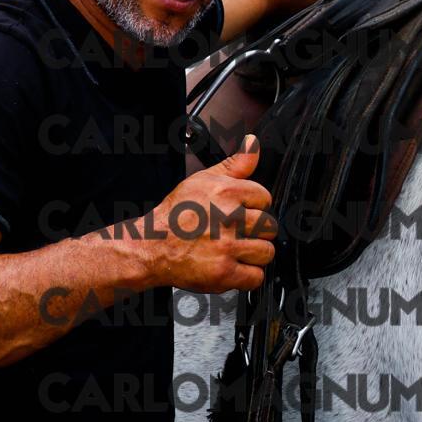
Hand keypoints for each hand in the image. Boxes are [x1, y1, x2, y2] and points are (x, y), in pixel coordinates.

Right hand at [132, 136, 276, 292]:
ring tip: (235, 251)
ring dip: (253, 255)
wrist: (151, 246)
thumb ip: (234, 164)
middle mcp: (229, 218)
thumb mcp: (202, 180)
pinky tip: (233, 267)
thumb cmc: (176, 215)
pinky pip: (256, 277)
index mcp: (226, 192)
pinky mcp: (224, 272)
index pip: (265, 198)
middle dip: (256, 232)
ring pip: (267, 252)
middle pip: (269, 226)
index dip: (255, 207)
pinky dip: (247, 277)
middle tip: (237, 235)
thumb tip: (253, 143)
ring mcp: (227, 247)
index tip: (242, 214)